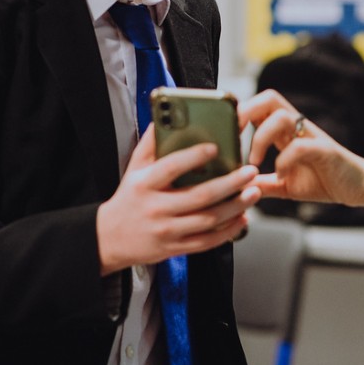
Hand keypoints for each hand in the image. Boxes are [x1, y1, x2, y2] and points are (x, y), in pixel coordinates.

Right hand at [96, 124, 260, 274]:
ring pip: (208, 220)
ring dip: (235, 207)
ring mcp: (166, 231)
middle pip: (199, 196)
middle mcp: (155, 208)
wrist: (110, 239)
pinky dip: (228, 231)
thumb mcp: (134, 168)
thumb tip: (164, 116)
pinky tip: (242, 218)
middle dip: (230, 184)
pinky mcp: (175, 249)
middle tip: (250, 171)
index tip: (215, 147)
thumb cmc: (129, 197)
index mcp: (144, 184)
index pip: (171, 168)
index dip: (194, 157)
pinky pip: (206, 242)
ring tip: (253, 192)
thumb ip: (150, 143)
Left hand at [239, 89, 363, 205]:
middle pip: (269, 97)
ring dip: (262, 137)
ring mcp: (312, 136)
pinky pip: (300, 146)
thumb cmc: (324, 180)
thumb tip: (238, 187)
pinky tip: (282, 175)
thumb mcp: (286, 185)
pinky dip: (285, 161)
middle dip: (246, 112)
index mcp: (286, 132)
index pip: (259, 106)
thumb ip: (264, 183)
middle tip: (234, 137)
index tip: (225, 135)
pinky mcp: (325, 151)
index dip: (239, 113)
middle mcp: (298, 128)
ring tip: (255, 161)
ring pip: (282, 116)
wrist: (358, 187)